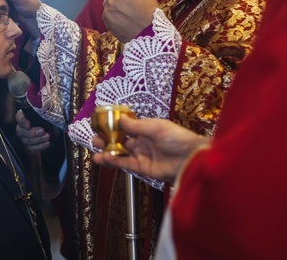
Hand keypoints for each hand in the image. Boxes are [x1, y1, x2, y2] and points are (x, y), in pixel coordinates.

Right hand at [15, 109, 49, 154]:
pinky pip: (31, 148)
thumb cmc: (47, 122)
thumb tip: (49, 114)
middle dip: (32, 132)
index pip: (19, 118)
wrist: (50, 135)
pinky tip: (47, 143)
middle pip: (20, 131)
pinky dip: (40, 146)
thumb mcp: (46, 116)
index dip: (22, 122)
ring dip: (38, 139)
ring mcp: (24, 139)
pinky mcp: (28, 147)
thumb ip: (45, 113)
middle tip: (42, 131)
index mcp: (24, 117)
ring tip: (47, 136)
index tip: (28, 125)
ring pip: (26, 140)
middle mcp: (22, 128)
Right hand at [91, 116, 210, 181]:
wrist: (191, 159)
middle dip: (107, 139)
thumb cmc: (177, 138)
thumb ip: (136, 126)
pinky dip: (115, 161)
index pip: (126, 126)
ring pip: (121, 153)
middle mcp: (142, 141)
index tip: (101, 124)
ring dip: (108, 152)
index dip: (113, 126)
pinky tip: (105, 158)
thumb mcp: (156, 127)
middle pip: (121, 140)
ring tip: (95, 151)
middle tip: (95, 139)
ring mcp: (142, 155)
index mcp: (146, 129)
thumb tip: (119, 118)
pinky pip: (126, 164)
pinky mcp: (143, 168)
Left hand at [103, 0, 158, 41]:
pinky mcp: (106, 16)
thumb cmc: (150, 11)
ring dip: (113, 6)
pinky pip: (106, 13)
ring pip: (107, 2)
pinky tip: (123, 20)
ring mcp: (109, 5)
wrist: (149, 33)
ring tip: (127, 13)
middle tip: (125, 1)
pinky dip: (112, 16)